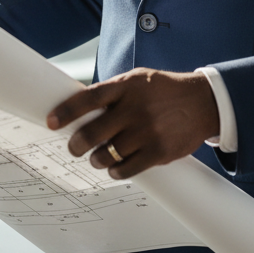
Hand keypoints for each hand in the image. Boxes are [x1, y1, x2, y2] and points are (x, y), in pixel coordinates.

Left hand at [47, 68, 219, 178]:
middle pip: (93, 133)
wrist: (202, 102)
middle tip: (73, 147)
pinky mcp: (160, 152)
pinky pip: (127, 170)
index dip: (66, 111)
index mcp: (126, 87)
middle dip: (76, 145)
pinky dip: (116, 171)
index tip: (51, 122)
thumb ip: (112, 93)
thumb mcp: (137, 81)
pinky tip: (116, 167)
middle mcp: (135, 109)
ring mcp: (148, 132)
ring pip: (107, 155)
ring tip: (98, 157)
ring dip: (97, 160)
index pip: (88, 98)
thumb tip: (79, 109)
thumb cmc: (162, 91)